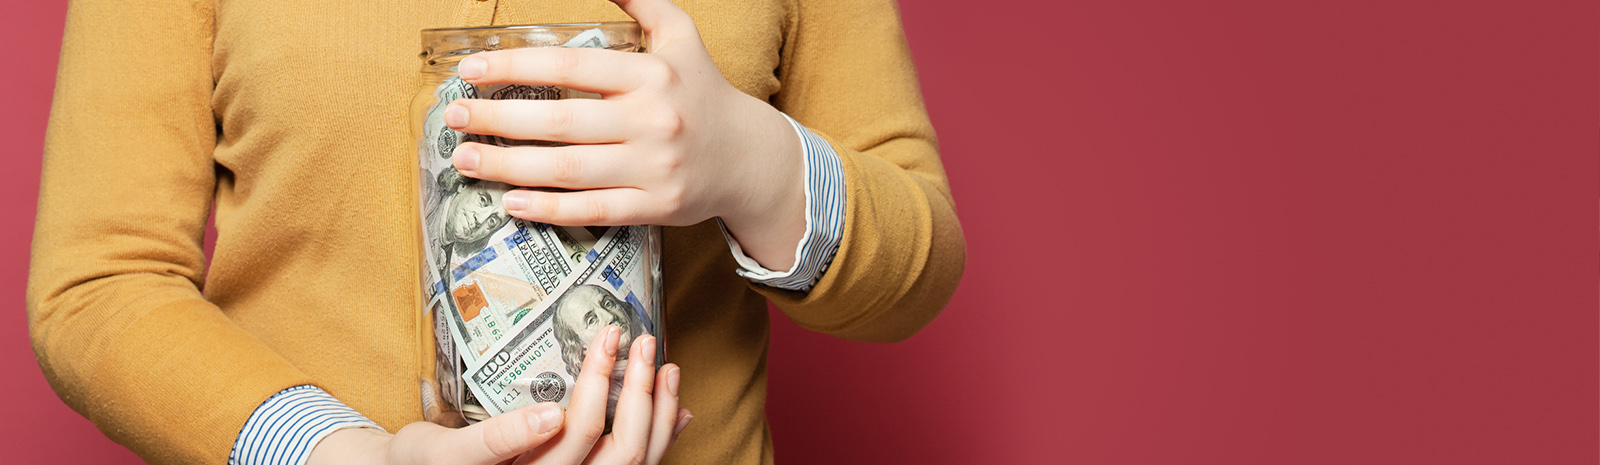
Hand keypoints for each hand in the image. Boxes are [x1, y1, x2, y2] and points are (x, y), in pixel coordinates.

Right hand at [307, 326, 689, 464]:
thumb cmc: (429, 462)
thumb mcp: (442, 447)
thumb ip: (494, 440)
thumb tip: (551, 416)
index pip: (565, 437)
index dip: (584, 398)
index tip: (596, 357)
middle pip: (612, 450)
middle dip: (633, 391)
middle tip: (632, 339)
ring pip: (634, 461)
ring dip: (657, 410)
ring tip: (663, 365)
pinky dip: (664, 434)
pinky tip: (677, 407)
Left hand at [444, 0, 807, 269]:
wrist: (750, 158)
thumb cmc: (704, 93)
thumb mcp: (681, 37)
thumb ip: (641, 3)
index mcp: (652, 75)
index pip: (570, 67)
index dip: (514, 67)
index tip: (471, 72)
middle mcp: (653, 120)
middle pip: (560, 122)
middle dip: (498, 120)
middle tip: (454, 119)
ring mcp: (654, 168)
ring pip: (569, 169)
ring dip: (509, 166)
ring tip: (466, 160)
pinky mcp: (656, 207)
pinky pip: (594, 209)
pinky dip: (549, 209)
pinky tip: (512, 202)